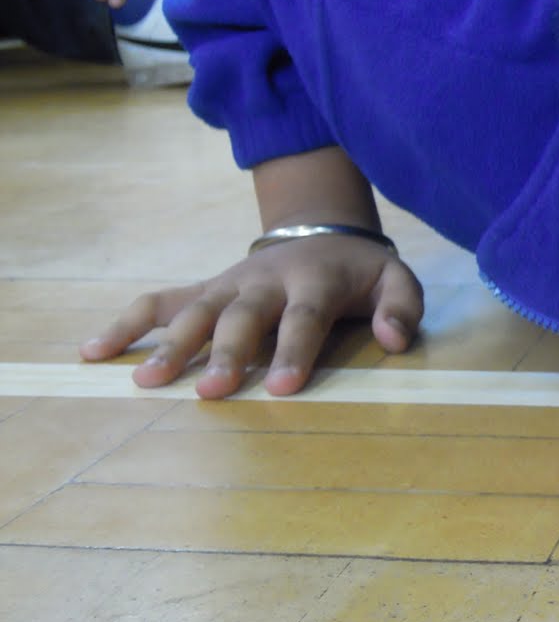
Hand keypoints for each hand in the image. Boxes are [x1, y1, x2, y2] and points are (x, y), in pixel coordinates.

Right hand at [79, 236, 424, 397]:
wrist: (321, 230)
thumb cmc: (361, 270)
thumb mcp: (397, 280)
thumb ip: (402, 308)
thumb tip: (393, 340)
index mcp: (315, 280)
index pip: (304, 317)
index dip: (294, 351)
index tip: (281, 389)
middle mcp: (265, 280)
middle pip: (242, 317)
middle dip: (226, 353)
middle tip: (210, 392)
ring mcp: (229, 283)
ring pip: (195, 311)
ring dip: (170, 344)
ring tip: (146, 381)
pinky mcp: (204, 287)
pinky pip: (158, 301)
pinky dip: (126, 323)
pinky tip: (93, 351)